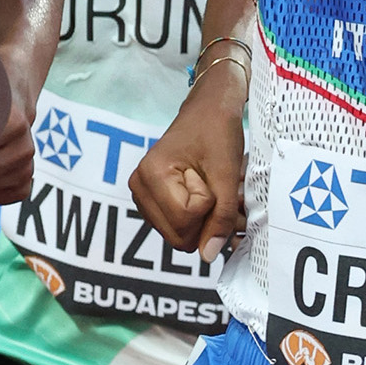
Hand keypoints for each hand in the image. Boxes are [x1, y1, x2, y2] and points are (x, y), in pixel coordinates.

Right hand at [133, 73, 246, 261]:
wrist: (209, 109)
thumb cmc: (217, 132)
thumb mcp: (226, 174)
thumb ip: (221, 216)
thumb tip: (208, 255)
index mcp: (151, 175)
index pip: (185, 220)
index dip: (209, 205)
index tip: (210, 176)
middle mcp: (139, 187)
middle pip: (178, 236)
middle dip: (206, 220)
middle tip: (218, 190)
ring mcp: (142, 196)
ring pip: (178, 236)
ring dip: (204, 221)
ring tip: (212, 191)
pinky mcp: (152, 202)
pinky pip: (176, 228)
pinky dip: (196, 220)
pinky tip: (204, 197)